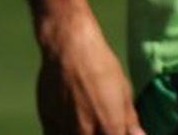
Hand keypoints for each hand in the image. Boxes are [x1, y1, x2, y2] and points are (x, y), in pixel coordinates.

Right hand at [36, 14, 144, 134]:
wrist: (70, 50)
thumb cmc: (102, 68)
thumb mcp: (124, 92)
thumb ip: (130, 121)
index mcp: (110, 127)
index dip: (116, 133)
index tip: (116, 129)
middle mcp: (85, 133)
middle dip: (100, 133)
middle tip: (102, 125)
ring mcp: (64, 130)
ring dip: (82, 133)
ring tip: (87, 120)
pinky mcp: (47, 124)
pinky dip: (65, 131)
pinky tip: (71, 121)